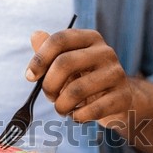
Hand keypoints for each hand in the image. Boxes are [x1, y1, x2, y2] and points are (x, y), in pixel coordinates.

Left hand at [25, 29, 152, 152]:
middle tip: (50, 97)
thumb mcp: (67, 65)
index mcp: (89, 39)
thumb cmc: (85, 80)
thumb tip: (35, 36)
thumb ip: (49, 52)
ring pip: (76, 90)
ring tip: (63, 109)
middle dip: (49, 85)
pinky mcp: (123, 97)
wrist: (118, 101)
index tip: (30, 76)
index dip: (40, 58)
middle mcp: (105, 52)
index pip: (59, 39)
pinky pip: (92, 110)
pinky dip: (78, 117)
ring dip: (61, 106)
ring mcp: (116, 74)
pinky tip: (77, 116)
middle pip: (65, 63)